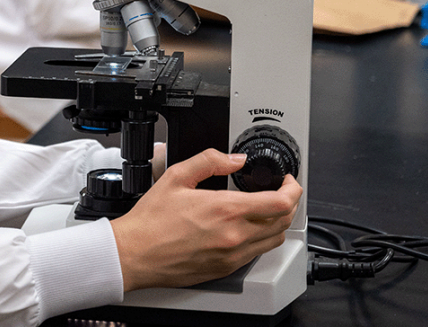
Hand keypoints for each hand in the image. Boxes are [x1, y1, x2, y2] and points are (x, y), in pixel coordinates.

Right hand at [110, 149, 301, 291]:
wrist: (135, 254)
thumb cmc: (151, 221)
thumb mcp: (176, 176)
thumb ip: (209, 161)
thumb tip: (234, 159)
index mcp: (225, 210)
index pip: (280, 202)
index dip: (292, 188)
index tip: (287, 181)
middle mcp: (235, 236)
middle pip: (284, 222)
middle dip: (289, 203)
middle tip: (280, 191)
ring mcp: (232, 255)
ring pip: (275, 240)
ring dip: (278, 222)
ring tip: (267, 209)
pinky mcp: (226, 269)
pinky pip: (257, 253)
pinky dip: (261, 238)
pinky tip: (246, 228)